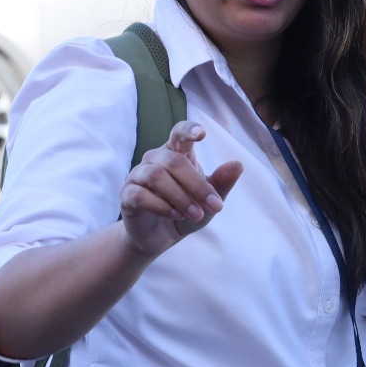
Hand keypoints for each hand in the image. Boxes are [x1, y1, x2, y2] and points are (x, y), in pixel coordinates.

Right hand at [118, 121, 243, 258]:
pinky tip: (176, 215)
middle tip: (214, 206)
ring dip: (180, 197)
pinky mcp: (127, 195)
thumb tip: (238, 164)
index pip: (179, 132)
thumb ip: (222, 182)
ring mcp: (138, 176)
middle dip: (197, 185)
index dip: (189, 130)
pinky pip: (140, 194)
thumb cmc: (187, 210)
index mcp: (176, 153)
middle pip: (173, 161)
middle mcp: (155, 159)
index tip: (202, 134)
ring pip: (156, 176)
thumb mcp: (209, 199)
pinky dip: (162, 206)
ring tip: (196, 214)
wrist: (162, 237)